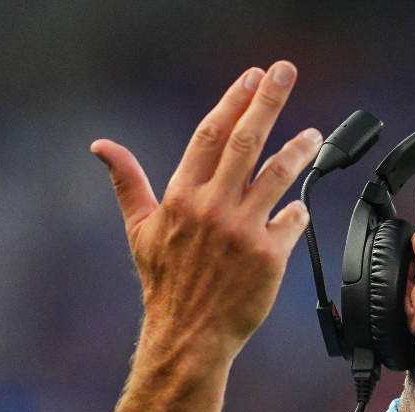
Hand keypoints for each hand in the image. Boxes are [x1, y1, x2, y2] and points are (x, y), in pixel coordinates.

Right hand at [91, 60, 321, 359]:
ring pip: (277, 175)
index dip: (232, 101)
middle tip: (284, 72)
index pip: (210, 135)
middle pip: (245, 140)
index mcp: (181, 196)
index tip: (251, 76)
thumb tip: (102, 147)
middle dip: (267, 100)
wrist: (189, 335)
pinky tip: (298, 206)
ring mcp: (242, 231)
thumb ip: (127, 182)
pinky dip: (297, 210)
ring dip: (298, 148)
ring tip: (313, 134)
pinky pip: (292, 220)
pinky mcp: (269, 256)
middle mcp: (212, 208)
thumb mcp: (140, 230)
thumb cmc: (165, 283)